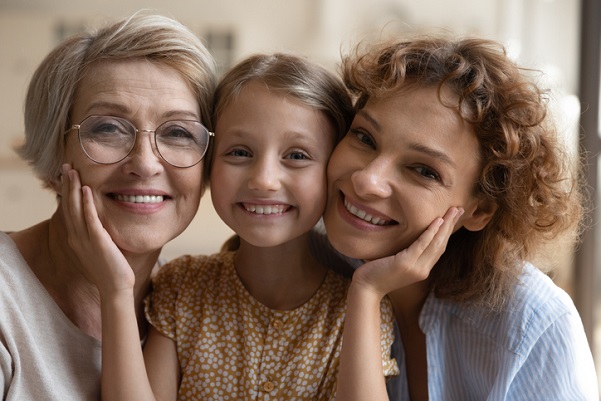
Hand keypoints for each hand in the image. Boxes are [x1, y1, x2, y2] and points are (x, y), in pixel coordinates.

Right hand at [61, 164, 134, 294]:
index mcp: (76, 239)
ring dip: (73, 188)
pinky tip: (86, 189)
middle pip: (68, 206)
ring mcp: (85, 239)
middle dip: (66, 185)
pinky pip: (90, 219)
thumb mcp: (100, 248)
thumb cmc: (111, 269)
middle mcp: (76, 237)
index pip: (68, 210)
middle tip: (66, 166)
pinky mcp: (97, 241)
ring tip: (72, 171)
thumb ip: (98, 234)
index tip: (67, 177)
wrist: (115, 287)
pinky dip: (87, 203)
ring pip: (75, 209)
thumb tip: (103, 222)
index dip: (66, 192)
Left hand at [352, 207, 462, 297]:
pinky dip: (431, 232)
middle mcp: (422, 270)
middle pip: (442, 244)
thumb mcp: (396, 264)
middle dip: (451, 225)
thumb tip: (411, 241)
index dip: (448, 233)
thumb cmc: (377, 274)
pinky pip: (421, 245)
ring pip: (435, 243)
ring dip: (446, 225)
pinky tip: (438, 221)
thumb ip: (407, 255)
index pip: (439, 249)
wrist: (366, 288)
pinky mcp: (406, 263)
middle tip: (460, 209)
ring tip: (454, 210)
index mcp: (422, 269)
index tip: (454, 218)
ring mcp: (415, 268)